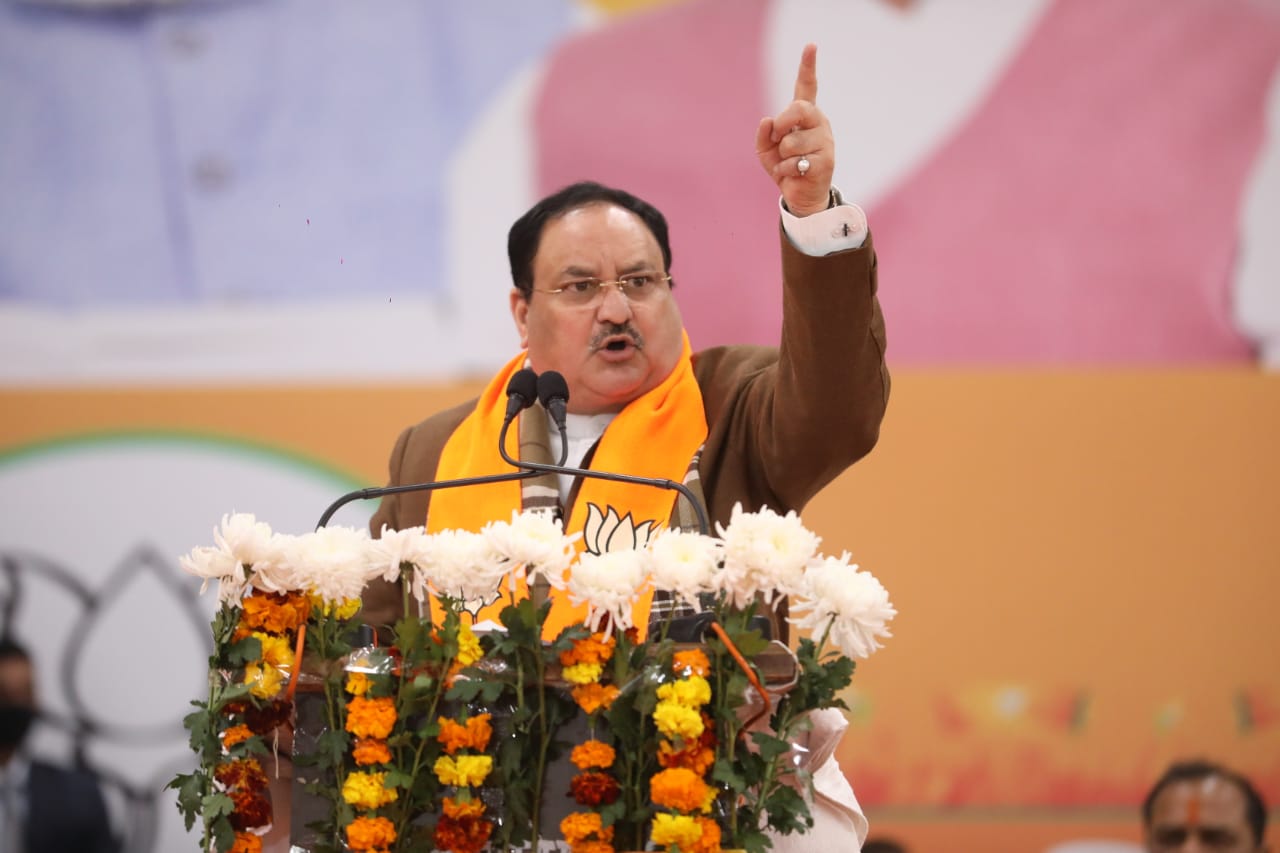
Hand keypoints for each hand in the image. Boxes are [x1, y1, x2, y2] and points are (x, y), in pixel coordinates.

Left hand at [755, 43, 834, 216]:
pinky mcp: (825, 161)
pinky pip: (794, 162)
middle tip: (778, 139)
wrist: (800, 194)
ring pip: (791, 141)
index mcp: (805, 115)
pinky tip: (794, 174)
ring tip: (789, 163)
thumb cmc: (784, 166)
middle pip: (798, 109)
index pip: (807, 87)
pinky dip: (786, 171)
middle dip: (782, 124)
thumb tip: (767, 120)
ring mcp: (824, 141)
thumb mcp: (766, 150)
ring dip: (782, 156)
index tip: (811, 46)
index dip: (808, 66)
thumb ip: (763, 135)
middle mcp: (818, 123)